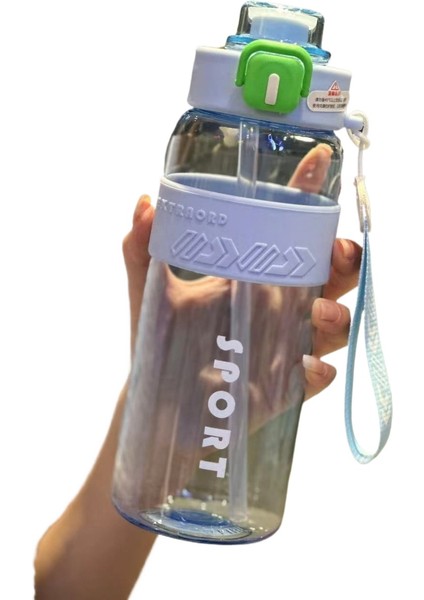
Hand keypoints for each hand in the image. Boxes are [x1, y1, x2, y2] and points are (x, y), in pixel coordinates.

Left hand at [123, 146, 361, 404]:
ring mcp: (282, 348)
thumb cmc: (160, 341)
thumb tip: (145, 201)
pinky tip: (307, 367)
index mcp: (252, 277)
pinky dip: (316, 372)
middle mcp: (276, 309)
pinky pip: (312, 379)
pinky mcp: (280, 389)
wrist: (157, 400)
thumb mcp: (150, 291)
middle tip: (337, 253)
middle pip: (329, 278)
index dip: (308, 200)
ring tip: (317, 312)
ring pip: (331, 327)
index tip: (318, 164)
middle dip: (345, 262)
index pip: (289, 234)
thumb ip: (142, 248)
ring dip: (336, 316)